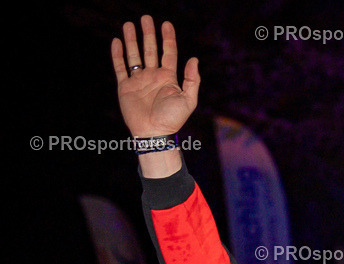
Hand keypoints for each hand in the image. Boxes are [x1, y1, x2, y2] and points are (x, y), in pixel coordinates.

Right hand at [111, 16, 198, 137]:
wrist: (153, 133)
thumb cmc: (172, 119)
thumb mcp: (188, 100)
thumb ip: (192, 79)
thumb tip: (193, 58)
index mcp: (168, 78)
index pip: (168, 53)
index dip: (168, 38)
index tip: (166, 24)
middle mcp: (153, 76)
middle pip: (150, 50)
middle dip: (148, 34)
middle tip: (146, 18)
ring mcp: (139, 81)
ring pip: (134, 55)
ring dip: (131, 40)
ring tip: (129, 24)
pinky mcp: (125, 87)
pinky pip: (120, 68)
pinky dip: (118, 55)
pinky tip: (117, 41)